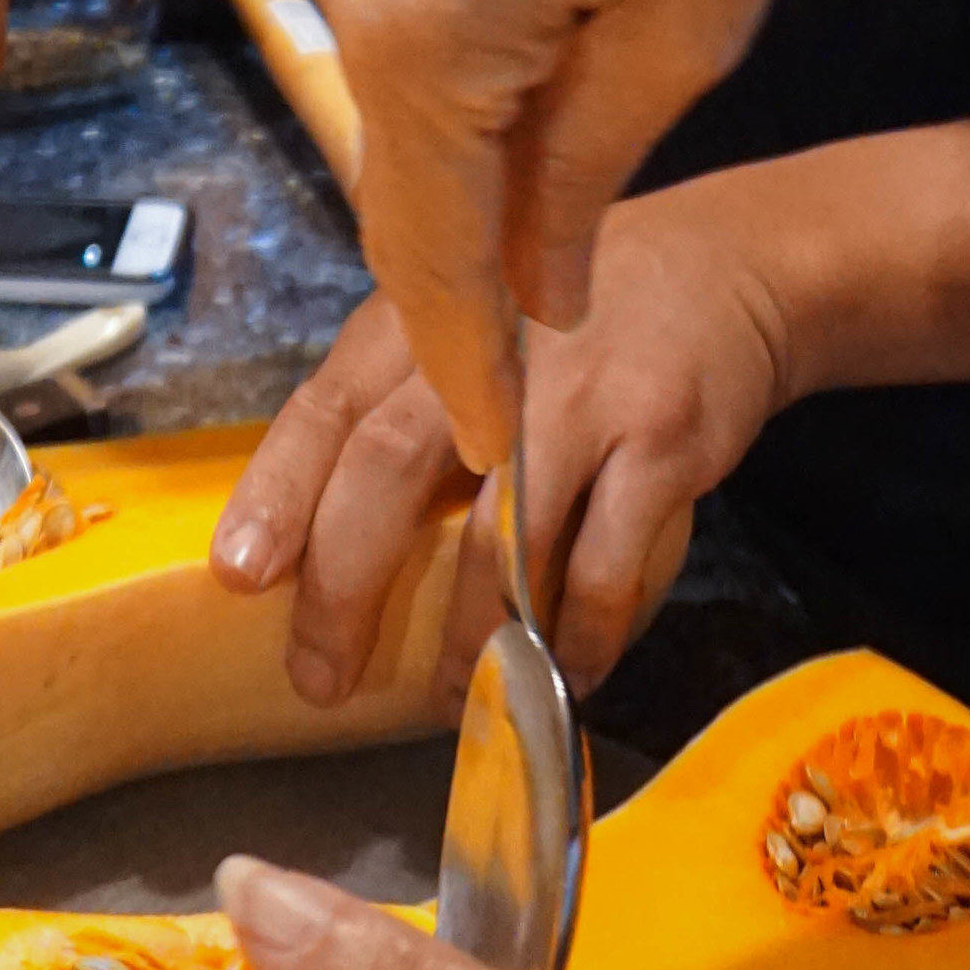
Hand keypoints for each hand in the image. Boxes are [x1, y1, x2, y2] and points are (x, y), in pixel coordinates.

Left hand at [208, 181, 792, 703]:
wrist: (728, 268)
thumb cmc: (572, 325)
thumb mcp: (474, 327)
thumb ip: (401, 400)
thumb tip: (314, 532)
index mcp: (427, 323)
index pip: (328, 404)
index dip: (278, 491)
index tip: (241, 574)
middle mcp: (493, 351)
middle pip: (389, 467)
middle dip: (345, 586)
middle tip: (320, 677)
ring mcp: (580, 394)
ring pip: (498, 535)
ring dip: (466, 637)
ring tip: (450, 701)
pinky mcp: (659, 439)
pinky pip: (603, 565)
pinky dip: (577, 634)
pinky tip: (565, 672)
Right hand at [277, 0, 929, 473]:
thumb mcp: (688, 27)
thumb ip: (585, 172)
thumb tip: (541, 286)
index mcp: (418, 10)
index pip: (423, 235)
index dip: (463, 349)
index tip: (492, 444)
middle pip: (400, 128)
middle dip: (479, 202)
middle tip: (557, 269)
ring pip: (391, 24)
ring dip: (472, 68)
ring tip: (596, 22)